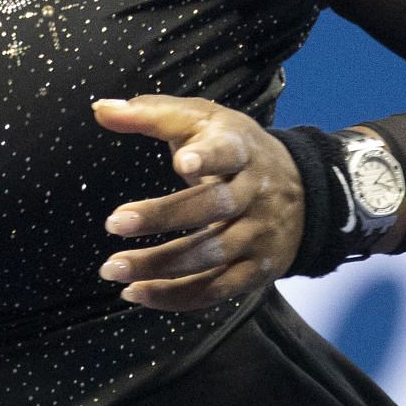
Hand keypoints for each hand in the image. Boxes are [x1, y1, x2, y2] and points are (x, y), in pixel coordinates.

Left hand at [91, 95, 301, 311]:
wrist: (305, 189)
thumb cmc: (232, 147)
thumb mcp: (201, 120)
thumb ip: (150, 114)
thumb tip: (100, 109)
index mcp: (240, 149)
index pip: (227, 151)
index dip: (208, 157)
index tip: (183, 161)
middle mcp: (254, 193)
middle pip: (212, 206)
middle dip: (161, 216)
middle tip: (114, 222)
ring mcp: (258, 235)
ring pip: (211, 255)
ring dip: (158, 266)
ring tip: (113, 268)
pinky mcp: (258, 271)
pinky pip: (216, 290)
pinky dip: (175, 296)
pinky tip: (136, 293)